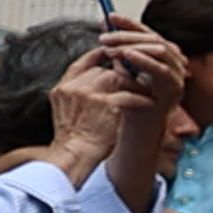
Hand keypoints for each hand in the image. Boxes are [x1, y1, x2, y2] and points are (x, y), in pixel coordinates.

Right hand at [47, 21, 177, 174]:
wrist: (74, 155)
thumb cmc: (74, 140)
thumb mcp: (66, 112)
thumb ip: (77, 96)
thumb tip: (96, 87)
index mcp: (62, 88)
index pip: (81, 64)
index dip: (97, 58)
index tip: (111, 57)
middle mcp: (74, 87)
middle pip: (103, 71)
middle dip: (121, 77)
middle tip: (138, 83)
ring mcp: (89, 93)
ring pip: (118, 79)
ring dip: (134, 86)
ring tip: (146, 94)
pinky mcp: (106, 103)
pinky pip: (129, 95)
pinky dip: (141, 100)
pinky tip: (149, 104)